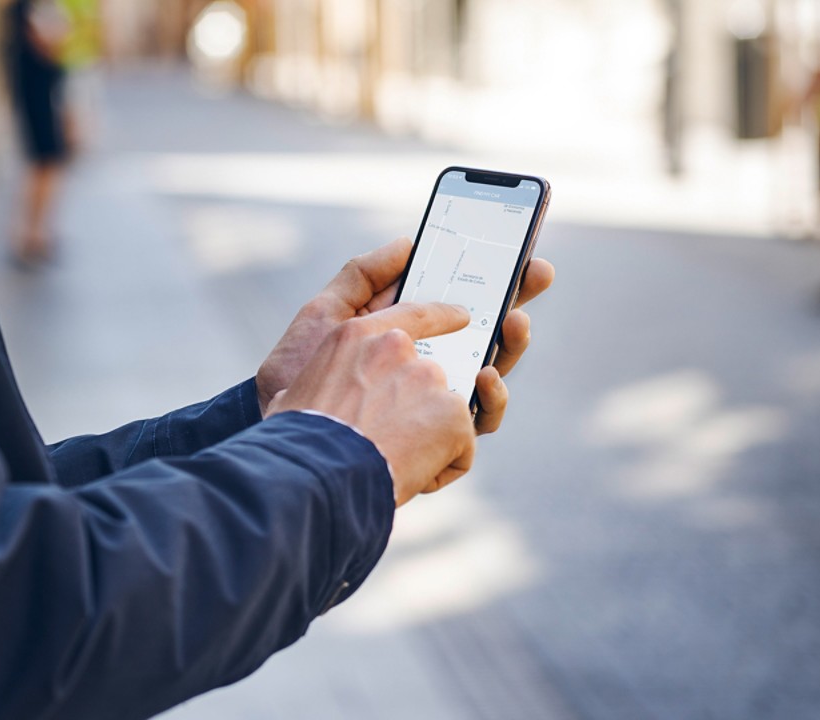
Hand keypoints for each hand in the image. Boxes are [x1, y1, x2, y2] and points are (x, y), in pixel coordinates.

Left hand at [256, 238, 555, 434]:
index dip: (492, 278)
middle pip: (486, 336)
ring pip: (491, 376)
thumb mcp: (327, 314)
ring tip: (514, 321)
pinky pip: (477, 425)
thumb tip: (409, 242)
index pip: (460, 305)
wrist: (282, 427)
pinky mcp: (435, 444)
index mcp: (407, 336)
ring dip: (511, 347)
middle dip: (516, 301)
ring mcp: (434, 407)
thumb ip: (363, 275)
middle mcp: (428, 370)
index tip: (518, 251)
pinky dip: (491, 400)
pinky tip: (485, 376)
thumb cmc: (298, 372)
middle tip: (537, 273)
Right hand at [267, 302, 475, 505]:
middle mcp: (396, 348)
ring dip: (425, 438)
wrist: (319, 475)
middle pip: (423, 377)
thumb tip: (304, 397)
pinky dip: (442, 465)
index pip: (408, 315)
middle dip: (413, 409)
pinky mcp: (453, 414)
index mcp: (355, 336)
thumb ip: (320, 383)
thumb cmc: (298, 442)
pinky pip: (459, 445)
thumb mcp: (293, 395)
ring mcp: (428, 379)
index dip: (438, 317)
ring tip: (392, 460)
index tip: (459, 317)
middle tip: (387, 439)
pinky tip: (409, 475)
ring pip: (442, 414)